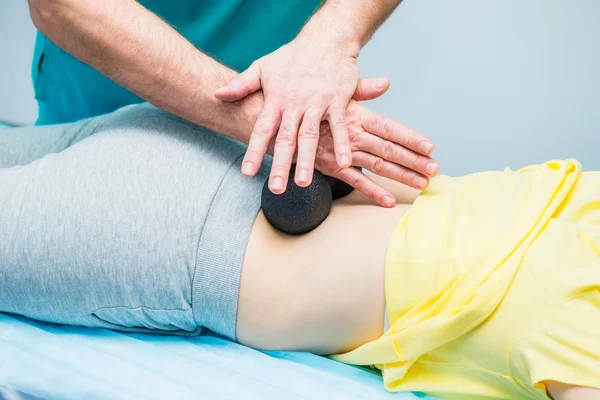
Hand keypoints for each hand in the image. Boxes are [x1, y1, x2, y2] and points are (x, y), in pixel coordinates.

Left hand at [215, 36, 359, 192]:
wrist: (325, 39)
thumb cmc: (292, 57)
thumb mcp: (262, 67)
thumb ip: (241, 84)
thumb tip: (217, 94)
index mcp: (276, 100)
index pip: (262, 129)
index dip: (254, 151)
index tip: (247, 172)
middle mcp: (295, 104)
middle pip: (286, 139)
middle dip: (280, 165)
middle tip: (275, 189)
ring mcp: (316, 103)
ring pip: (310, 136)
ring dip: (307, 160)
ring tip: (303, 183)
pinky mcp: (337, 101)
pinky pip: (339, 126)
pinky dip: (341, 144)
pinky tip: (342, 164)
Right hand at [314, 83, 437, 207]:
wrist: (284, 122)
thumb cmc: (315, 106)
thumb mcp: (338, 94)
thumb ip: (364, 90)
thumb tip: (386, 82)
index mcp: (358, 116)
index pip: (390, 128)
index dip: (411, 138)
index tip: (430, 147)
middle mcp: (353, 135)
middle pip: (389, 149)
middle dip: (414, 160)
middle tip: (435, 169)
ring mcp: (343, 153)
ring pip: (377, 166)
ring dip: (401, 176)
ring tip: (422, 184)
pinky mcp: (332, 167)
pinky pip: (355, 181)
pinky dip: (373, 191)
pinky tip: (389, 200)